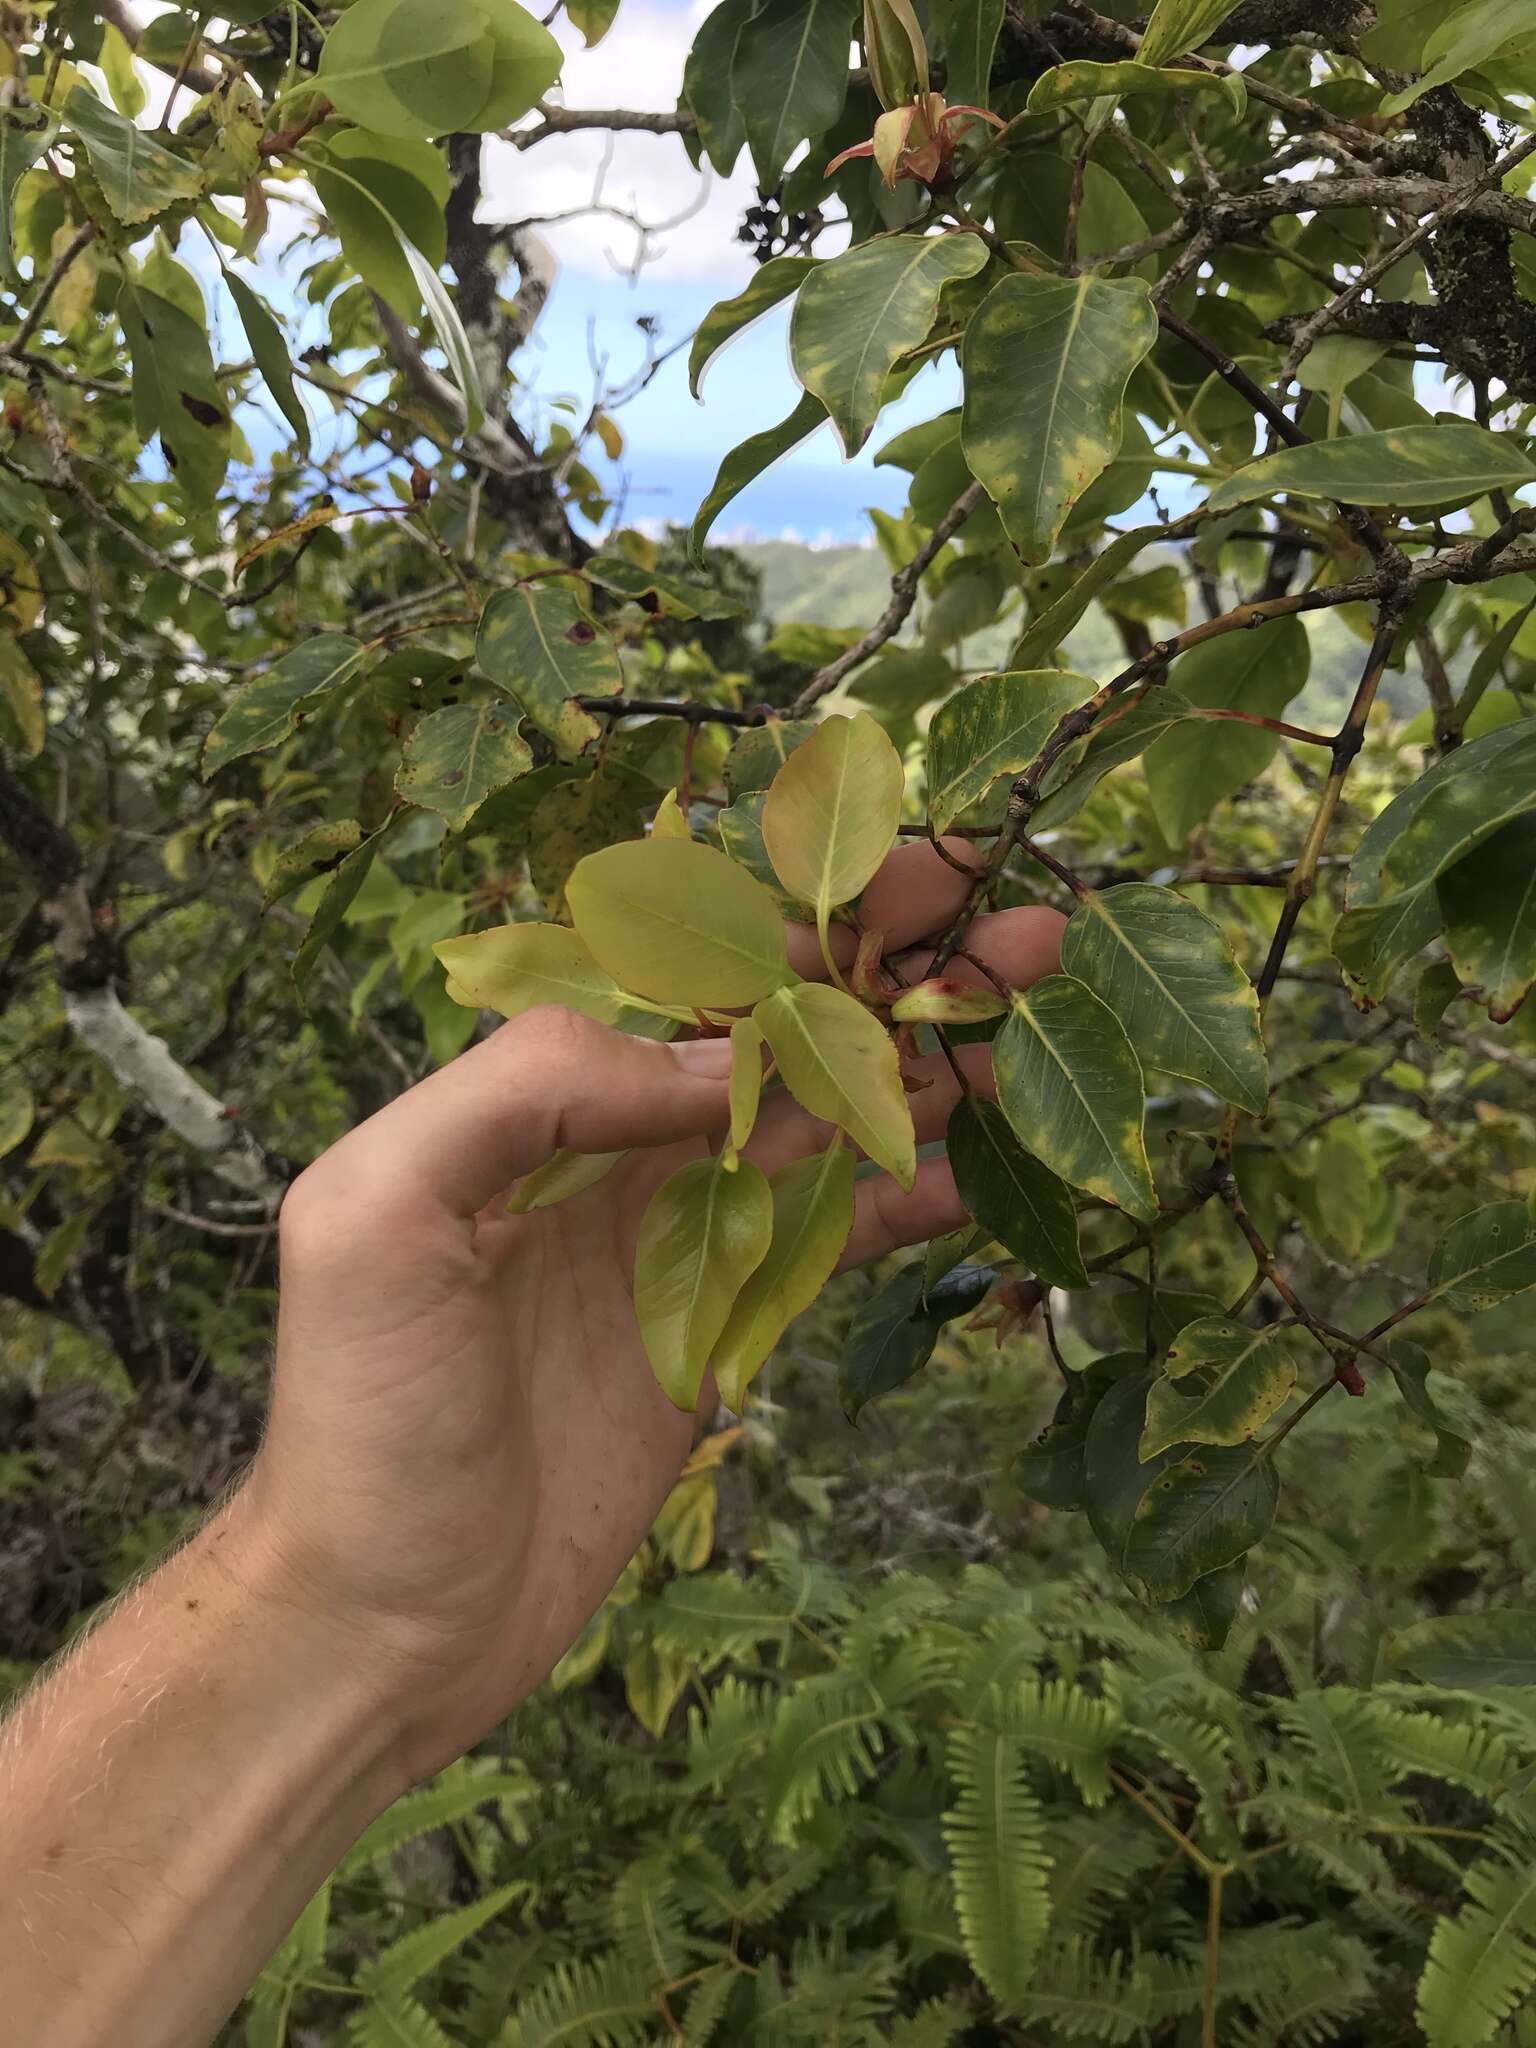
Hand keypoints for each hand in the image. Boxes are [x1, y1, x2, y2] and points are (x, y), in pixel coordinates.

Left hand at [241, 840, 1063, 1780]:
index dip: (801, 921)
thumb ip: (524, 1093)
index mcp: (535, 1096)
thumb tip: (715, 1060)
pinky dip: (913, 1193)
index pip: (688, 973)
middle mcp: (618, 1147)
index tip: (911, 878)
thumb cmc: (360, 1417)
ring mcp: (684, 1236)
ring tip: (1031, 1004)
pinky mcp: (729, 1327)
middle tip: (1015, 921)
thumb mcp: (379, 1214)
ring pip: (828, 1118)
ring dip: (928, 1058)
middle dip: (892, 964)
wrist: (392, 1618)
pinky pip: (838, 1236)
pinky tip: (985, 1159)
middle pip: (780, 1028)